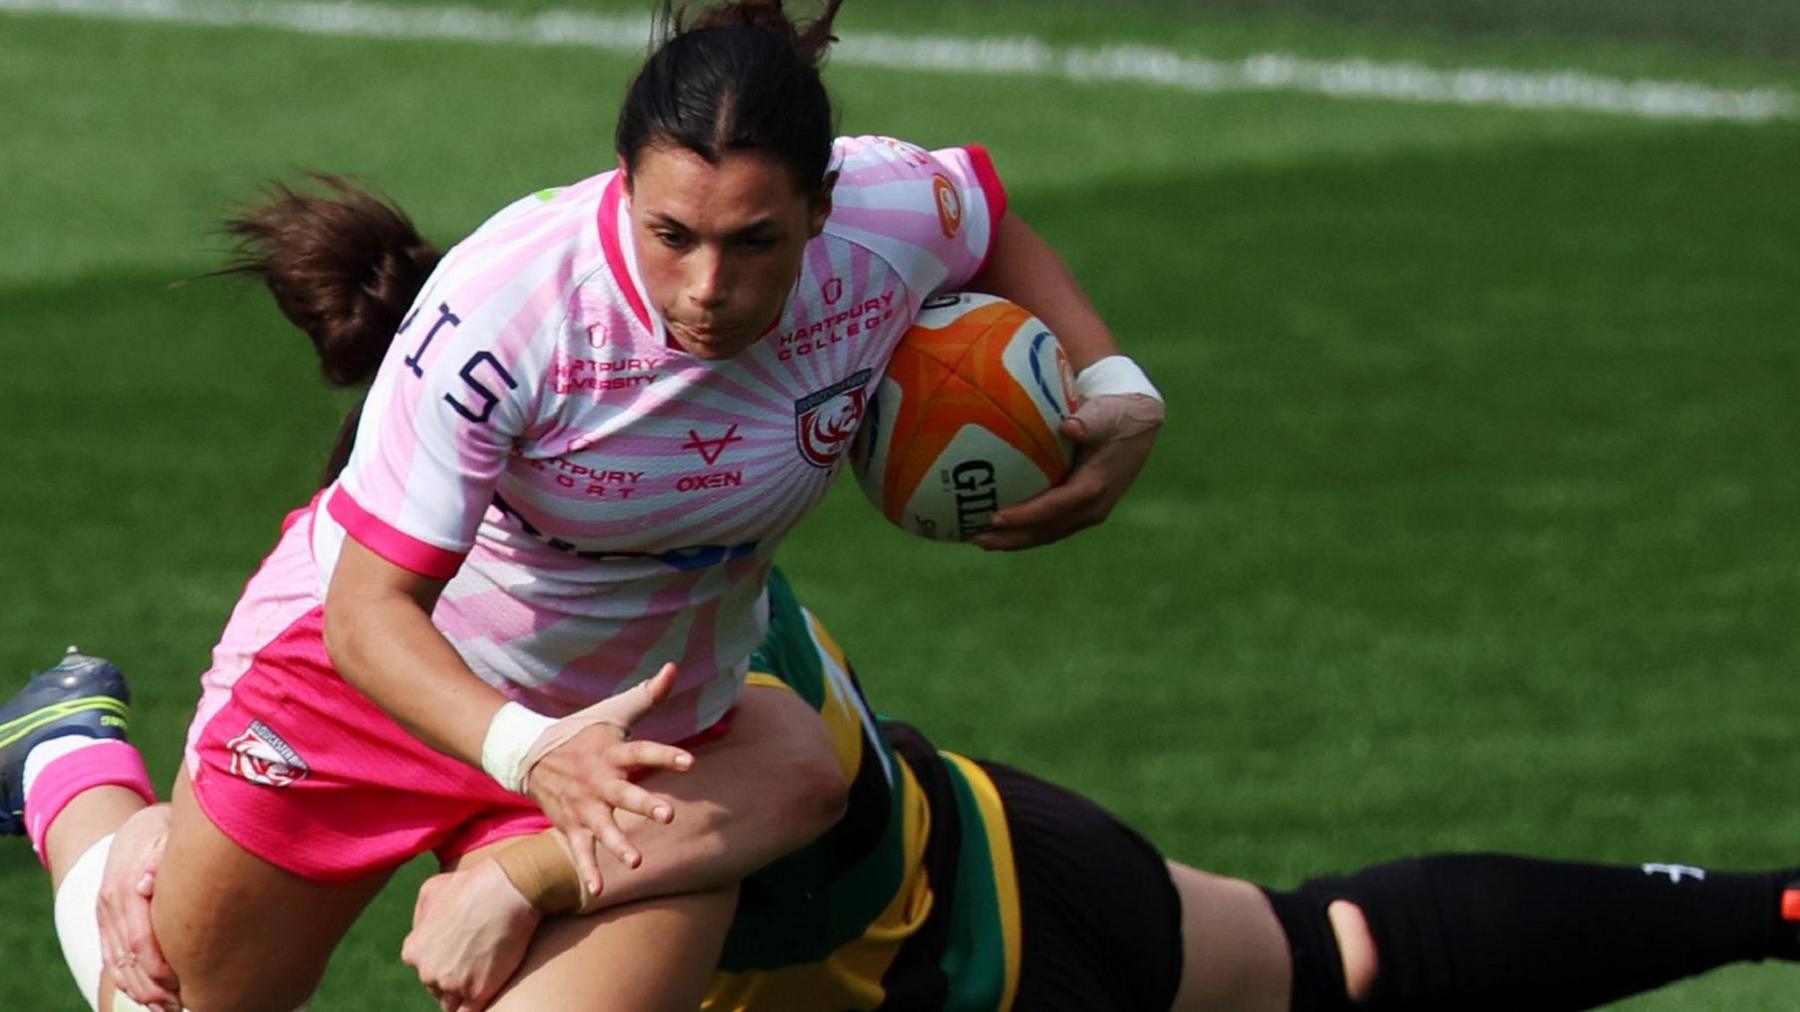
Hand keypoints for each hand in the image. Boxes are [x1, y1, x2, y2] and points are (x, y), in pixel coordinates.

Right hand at [97, 803, 181, 1011]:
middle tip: (186, 1004)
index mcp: (125, 886)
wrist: (136, 827)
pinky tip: (151, 1000)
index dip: (162, 967)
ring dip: (143, 992)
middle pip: (129, 960)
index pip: (141, 939)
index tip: (185, 984)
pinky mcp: (106, 925)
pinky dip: (129, 985)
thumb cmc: (165, 829)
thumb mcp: (166, 832)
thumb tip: (145, 881)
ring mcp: (105, 917)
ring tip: (172, 1008)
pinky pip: (112, 962)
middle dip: (156, 988)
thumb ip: (160, 855)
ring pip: (119, 966)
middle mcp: (110, 905)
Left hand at [403, 860, 540, 1011]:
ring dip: (465, 993)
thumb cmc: (473, 885)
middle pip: (438, 987)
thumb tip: (422, 933)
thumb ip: (421, 917)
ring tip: (485, 973)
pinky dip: (476, 1005)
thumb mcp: (431, 889)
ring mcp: (452, 985)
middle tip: (476, 959)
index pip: (424, 969)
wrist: (507, 890)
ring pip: (453, 1002)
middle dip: (454, 978)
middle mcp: (427, 972)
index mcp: (413, 951)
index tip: (461, 953)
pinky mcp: (477, 994)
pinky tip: (487, 991)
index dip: (444, 962)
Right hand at [522, 663, 695, 895]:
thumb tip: (674, 667)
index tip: (690, 762)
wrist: (530, 753)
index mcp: (612, 751)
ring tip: (637, 861)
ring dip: (618, 844)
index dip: (666, 756)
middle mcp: (598, 780)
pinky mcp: (571, 825)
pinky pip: (579, 851)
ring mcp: (583, 805)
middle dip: (644, 804)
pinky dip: (587, 871)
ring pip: (602, 827)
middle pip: (624, 793)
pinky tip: (599, 891)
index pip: (643, 751)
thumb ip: (648, 695)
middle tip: (668, 814)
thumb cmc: (584, 730)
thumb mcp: (615, 712)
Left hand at [972, 393, 1163, 549]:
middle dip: (1012, 538)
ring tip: (980, 539)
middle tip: (976, 537)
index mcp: (1095, 487)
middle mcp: (1093, 507)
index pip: (1054, 507)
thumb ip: (1088, 421)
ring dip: (1014, 540)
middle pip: (1047, 530)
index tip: (995, 516)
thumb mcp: (1105, 414)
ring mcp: (1089, 512)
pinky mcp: (1082, 509)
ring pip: (1047, 533)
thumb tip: (1070, 426)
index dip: (1025, 515)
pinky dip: (1025, 530)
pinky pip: (1050, 526)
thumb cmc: (1115, 414)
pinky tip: (1000, 528)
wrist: (1138, 422)